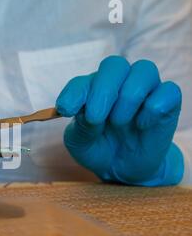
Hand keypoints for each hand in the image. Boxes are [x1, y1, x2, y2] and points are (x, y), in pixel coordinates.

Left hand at [56, 56, 183, 186]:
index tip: (66, 110)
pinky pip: (168, 91)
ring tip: (119, 122)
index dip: (74, 93)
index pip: (82, 81)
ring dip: (128, 97)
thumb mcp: (80, 143)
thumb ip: (81, 126)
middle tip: (96, 117)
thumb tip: (87, 112)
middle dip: (103, 90)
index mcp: (91, 90)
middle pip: (114, 65)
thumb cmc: (97, 149)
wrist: (123, 170)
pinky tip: (142, 125)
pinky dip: (153, 107)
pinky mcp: (167, 103)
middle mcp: (118, 83)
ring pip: (144, 70)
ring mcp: (144, 90)